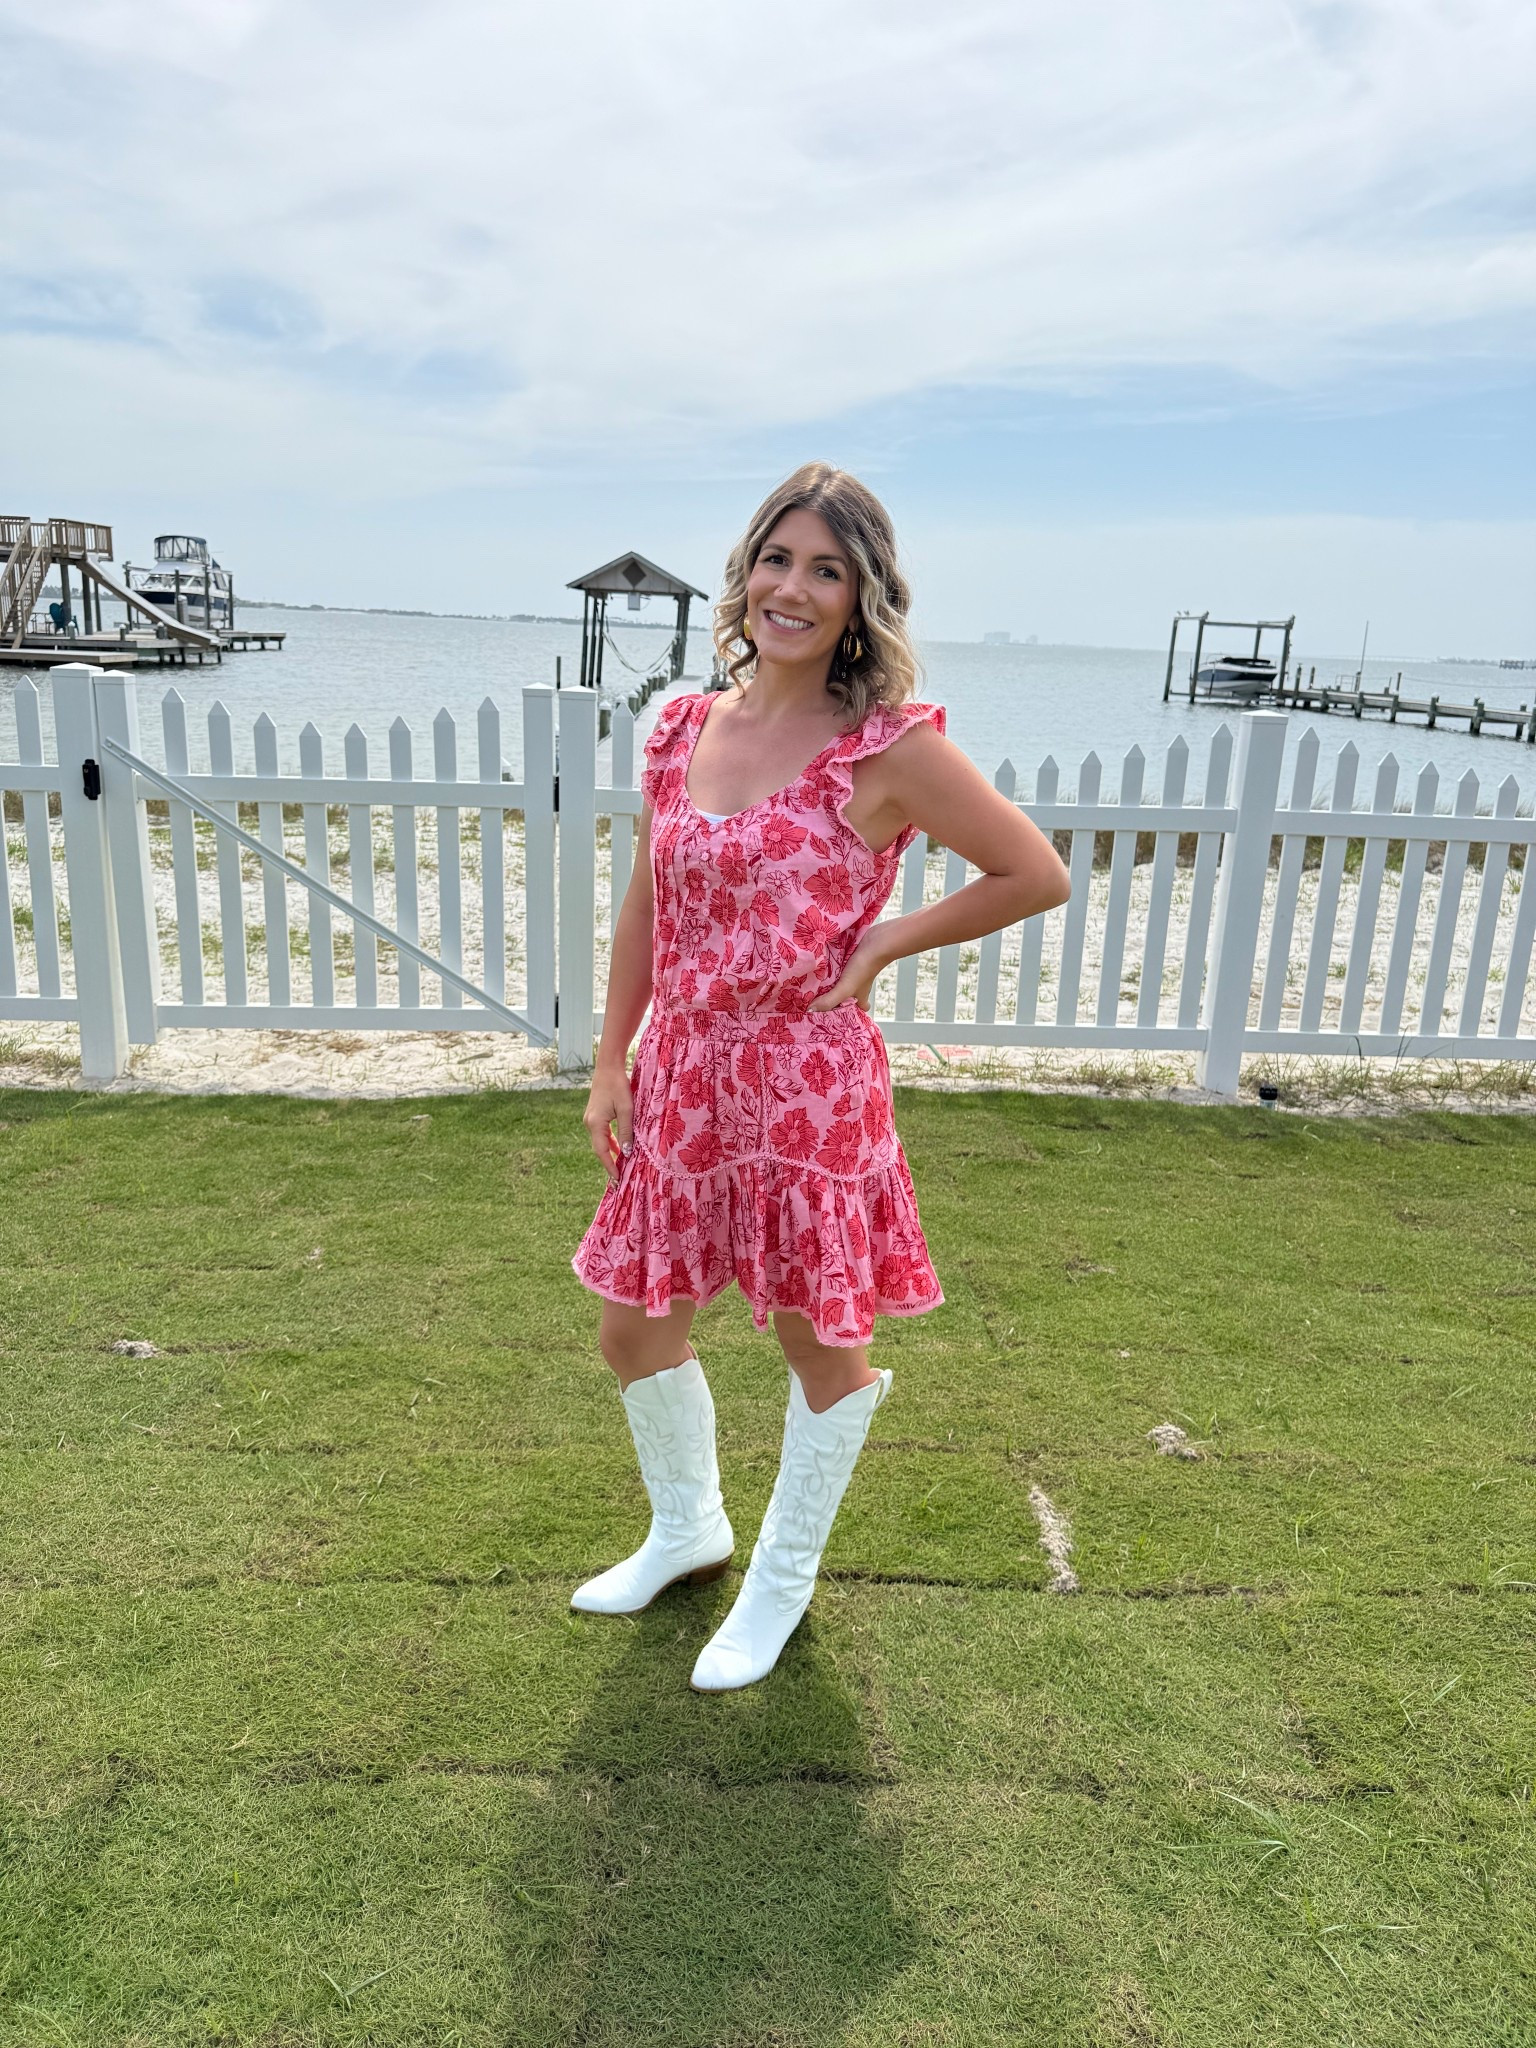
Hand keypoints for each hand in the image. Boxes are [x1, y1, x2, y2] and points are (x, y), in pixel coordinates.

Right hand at [583, 1065, 633, 1181]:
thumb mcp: (627, 1110)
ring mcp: (590, 1119)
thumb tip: (626, 1153)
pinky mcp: (594, 1115)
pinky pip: (601, 1135)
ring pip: (600, 1142)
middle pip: (599, 1149)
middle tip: (619, 1179)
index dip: (610, 1167)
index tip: (617, 1180)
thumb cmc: (619, 1086)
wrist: (607, 1067)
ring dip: (610, 1154)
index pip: (602, 1152)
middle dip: (609, 1164)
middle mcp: (589, 1123)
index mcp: (595, 1124)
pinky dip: (609, 1143)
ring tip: (620, 1167)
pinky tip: (618, 1149)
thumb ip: (626, 1132)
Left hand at [807, 931, 891, 1013]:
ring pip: (841, 980)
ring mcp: (854, 972)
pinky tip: (820, 967)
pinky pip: (839, 967)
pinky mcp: (850, 960)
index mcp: (860, 996)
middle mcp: (858, 986)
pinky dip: (831, 967)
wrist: (875, 943)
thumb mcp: (845, 988)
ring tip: (814, 983)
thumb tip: (812, 1010)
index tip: (833, 1015)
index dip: (848, 1013)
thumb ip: (829, 1000)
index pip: (857, 1009)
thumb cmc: (864, 968)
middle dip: (834, 997)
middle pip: (847, 995)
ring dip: (830, 981)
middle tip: (818, 999)